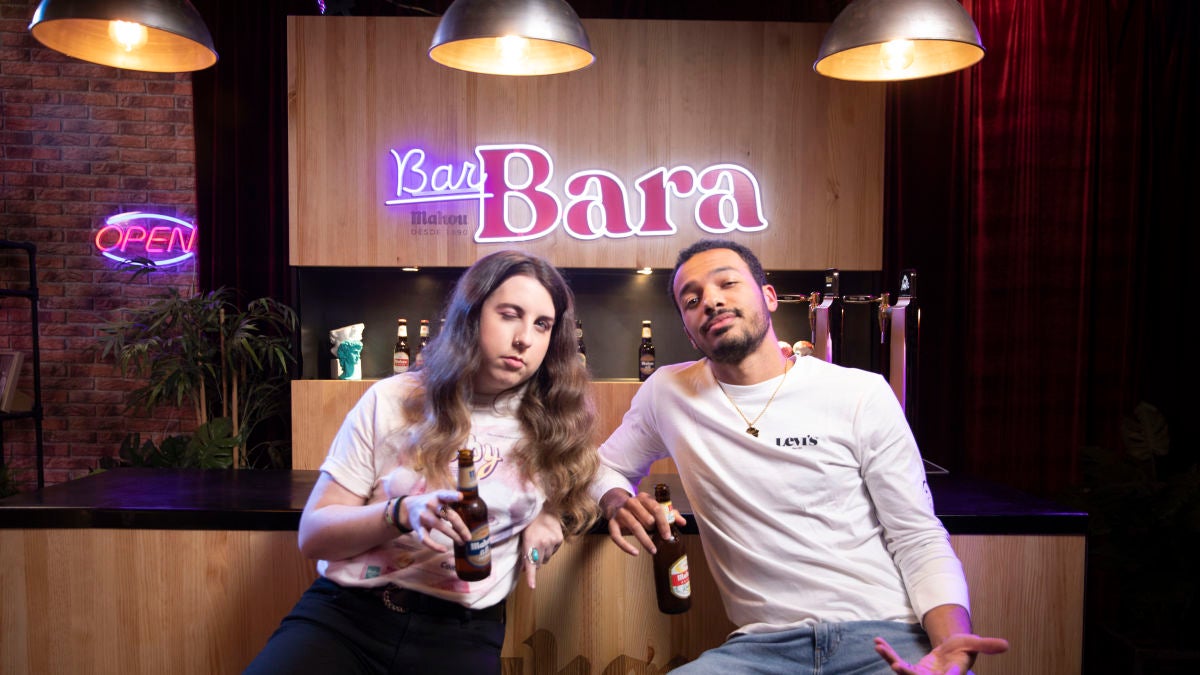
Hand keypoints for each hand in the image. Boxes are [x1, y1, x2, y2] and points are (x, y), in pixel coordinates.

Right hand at [396, 489, 468, 552]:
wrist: (407, 508)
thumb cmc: (430, 503)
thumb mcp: (438, 497)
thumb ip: (451, 501)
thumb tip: (472, 508)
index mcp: (438, 496)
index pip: (446, 495)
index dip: (453, 496)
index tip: (461, 497)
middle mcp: (430, 505)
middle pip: (448, 515)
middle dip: (460, 527)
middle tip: (469, 537)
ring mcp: (423, 516)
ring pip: (441, 527)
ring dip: (453, 536)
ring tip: (462, 542)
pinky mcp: (418, 527)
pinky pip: (426, 539)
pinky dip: (435, 546)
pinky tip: (444, 550)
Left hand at [519, 510, 563, 588]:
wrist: (543, 508)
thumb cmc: (529, 523)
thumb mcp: (523, 538)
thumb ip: (523, 554)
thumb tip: (523, 569)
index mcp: (529, 542)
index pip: (530, 563)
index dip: (531, 576)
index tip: (532, 586)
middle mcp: (542, 543)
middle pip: (539, 563)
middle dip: (535, 560)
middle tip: (533, 550)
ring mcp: (552, 541)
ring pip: (547, 558)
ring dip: (543, 554)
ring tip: (540, 541)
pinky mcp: (559, 539)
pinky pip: (554, 552)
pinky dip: (551, 548)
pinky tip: (547, 538)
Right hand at [600, 487, 686, 555]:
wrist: (614, 502)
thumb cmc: (638, 507)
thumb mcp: (652, 506)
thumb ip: (669, 513)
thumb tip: (683, 522)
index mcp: (643, 498)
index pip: (656, 508)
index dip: (663, 523)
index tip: (667, 535)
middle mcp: (631, 503)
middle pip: (646, 518)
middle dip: (653, 529)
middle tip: (658, 539)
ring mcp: (620, 513)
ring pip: (634, 527)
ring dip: (645, 540)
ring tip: (653, 550)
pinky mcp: (611, 523)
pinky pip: (616, 536)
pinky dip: (625, 546)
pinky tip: (635, 552)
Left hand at [874, 633, 1008, 674]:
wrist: (951, 653)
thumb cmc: (963, 649)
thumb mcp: (974, 643)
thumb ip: (987, 646)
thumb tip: (1007, 644)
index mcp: (952, 674)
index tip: (946, 673)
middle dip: (909, 674)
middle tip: (899, 666)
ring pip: (905, 672)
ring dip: (892, 660)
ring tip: (881, 649)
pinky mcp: (912, 670)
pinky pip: (896, 662)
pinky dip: (887, 653)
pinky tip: (877, 642)